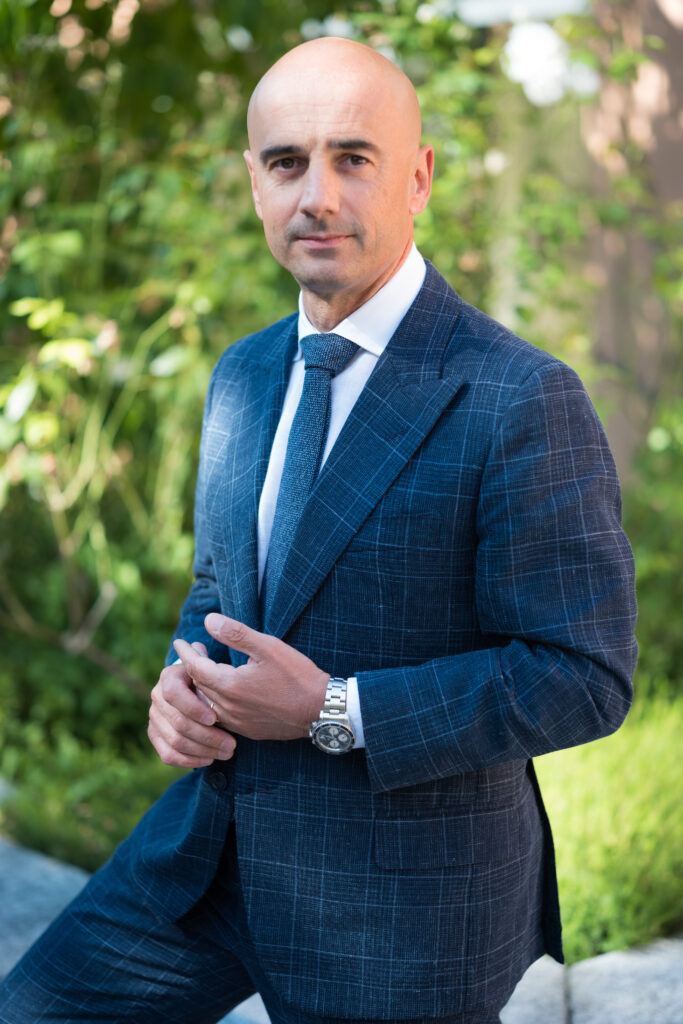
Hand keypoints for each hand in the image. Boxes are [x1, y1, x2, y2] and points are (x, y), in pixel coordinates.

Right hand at [148, 642, 236, 767]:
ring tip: (227, 753)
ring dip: (203, 750)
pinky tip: (209, 759)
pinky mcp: (155, 735)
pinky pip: (167, 754)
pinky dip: (189, 760)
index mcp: (169, 676)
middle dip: (207, 736)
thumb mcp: (213, 668)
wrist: (200, 692)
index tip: (215, 717)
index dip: (193, 707)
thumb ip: (208, 661)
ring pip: (175, 741)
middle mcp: (156, 695)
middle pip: (177, 722)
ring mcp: (154, 717)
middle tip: (232, 744)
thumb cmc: (213, 679)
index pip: (174, 693)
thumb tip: (198, 647)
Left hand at [172, 613, 329, 740]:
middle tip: (193, 650)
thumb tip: (208, 621)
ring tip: (204, 669)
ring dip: (202, 685)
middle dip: (192, 666)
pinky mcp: (247, 731)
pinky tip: (221, 691)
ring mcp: (237, 723)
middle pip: (198, 685)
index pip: (195, 667)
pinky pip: (220, 716)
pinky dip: (214, 701)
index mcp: (230, 685)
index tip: (179, 641)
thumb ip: (235, 634)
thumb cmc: (297, 675)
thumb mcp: (268, 647)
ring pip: (207, 703)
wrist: (321, 710)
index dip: (185, 653)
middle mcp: (228, 708)